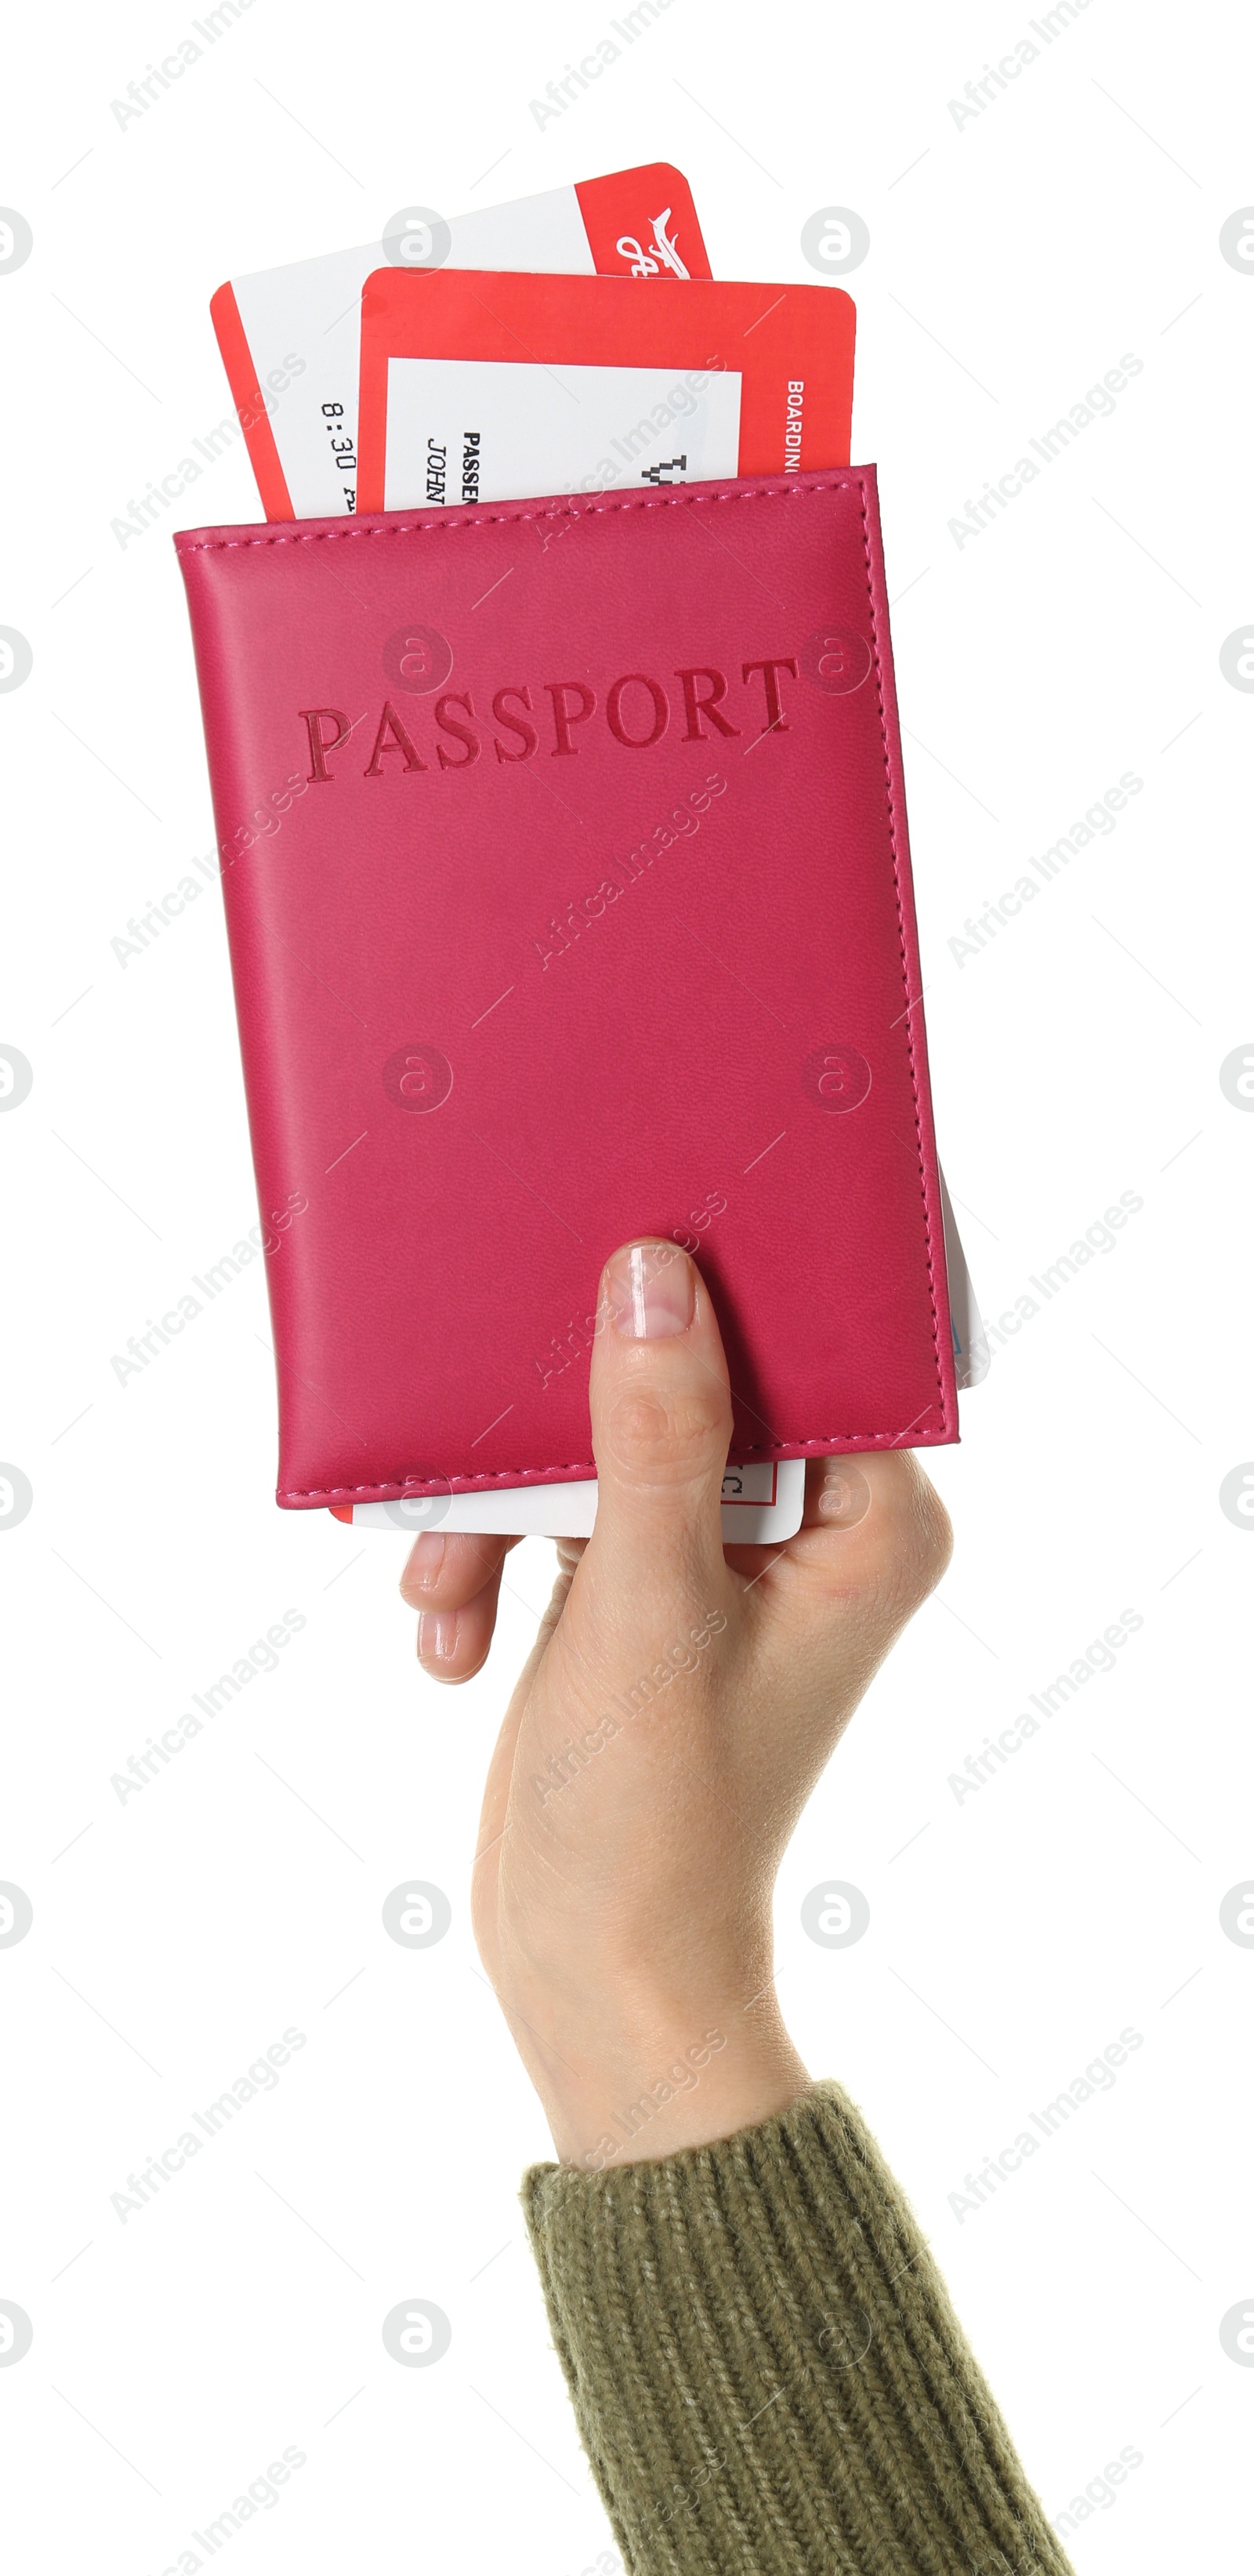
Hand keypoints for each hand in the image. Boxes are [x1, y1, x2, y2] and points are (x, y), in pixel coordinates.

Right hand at [400, 1239, 950, 2166]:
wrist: (594, 1972)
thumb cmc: (655, 1818)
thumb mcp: (648, 1608)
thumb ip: (654, 1435)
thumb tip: (655, 1275)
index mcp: (871, 1525)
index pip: (811, 1348)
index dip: (719, 1289)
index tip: (623, 1238)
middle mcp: (813, 1528)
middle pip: (688, 1382)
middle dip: (566, 1421)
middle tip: (490, 1426)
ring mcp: (722, 1555)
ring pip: (602, 1443)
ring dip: (502, 1512)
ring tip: (439, 1590)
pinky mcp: (643, 1583)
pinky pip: (561, 1509)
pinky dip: (489, 1557)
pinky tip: (447, 1634)